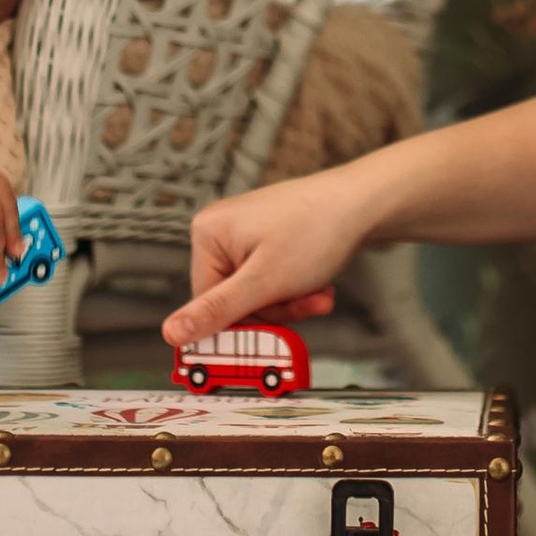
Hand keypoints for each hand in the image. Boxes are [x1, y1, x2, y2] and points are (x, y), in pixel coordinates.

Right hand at [165, 174, 371, 346]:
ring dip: (290, 300)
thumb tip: (169, 333)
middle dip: (275, 309)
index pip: (207, 304)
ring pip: (257, 293)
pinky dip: (295, 287)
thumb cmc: (316, 233)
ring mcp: (244, 232)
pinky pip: (271, 277)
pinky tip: (318, 282)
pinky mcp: (267, 236)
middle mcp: (220, 229)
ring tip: (319, 292)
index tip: (279, 328)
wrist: (366, 202)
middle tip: (307, 302)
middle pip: (234, 299)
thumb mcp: (263, 283)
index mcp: (207, 234)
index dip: (245, 322)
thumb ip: (216, 312)